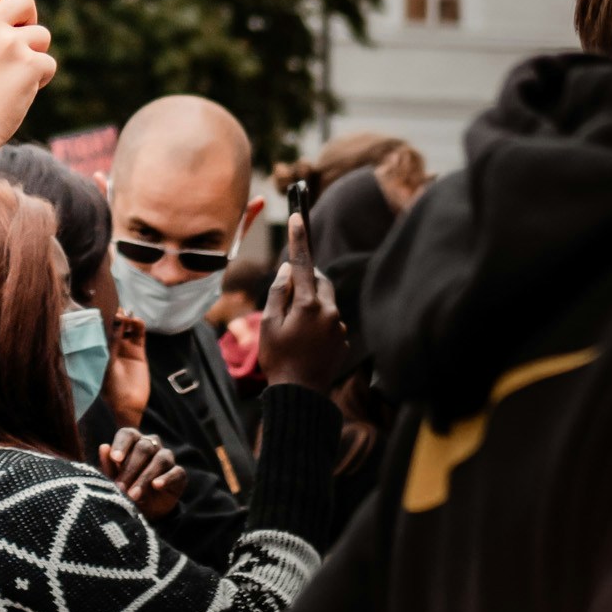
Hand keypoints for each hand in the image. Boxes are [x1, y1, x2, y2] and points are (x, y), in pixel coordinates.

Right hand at [0, 0, 55, 168]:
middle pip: (26, 3)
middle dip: (29, 21)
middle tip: (19, 43)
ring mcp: (10, 44)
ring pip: (41, 35)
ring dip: (34, 55)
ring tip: (12, 77)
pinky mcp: (29, 65)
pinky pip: (47, 62)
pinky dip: (40, 78)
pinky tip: (20, 92)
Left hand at [100, 426, 186, 520]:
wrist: (146, 509)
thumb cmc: (126, 487)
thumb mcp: (113, 479)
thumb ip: (108, 465)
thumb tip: (104, 447)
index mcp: (133, 441)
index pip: (128, 434)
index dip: (121, 445)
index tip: (115, 458)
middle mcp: (152, 444)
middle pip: (143, 448)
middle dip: (130, 469)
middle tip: (120, 487)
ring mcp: (167, 457)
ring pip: (160, 460)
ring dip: (145, 477)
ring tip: (134, 495)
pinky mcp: (179, 473)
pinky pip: (176, 472)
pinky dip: (166, 478)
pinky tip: (156, 486)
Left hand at [104, 307, 149, 431]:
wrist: (127, 402)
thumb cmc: (111, 386)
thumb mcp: (109, 362)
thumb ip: (113, 342)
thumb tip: (116, 321)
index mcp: (102, 349)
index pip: (103, 329)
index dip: (105, 319)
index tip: (104, 308)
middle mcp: (114, 347)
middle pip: (117, 326)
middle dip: (117, 316)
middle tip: (117, 309)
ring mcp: (127, 349)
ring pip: (129, 328)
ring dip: (128, 319)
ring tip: (126, 315)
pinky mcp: (139, 352)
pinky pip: (139, 335)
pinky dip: (139, 326)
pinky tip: (136, 320)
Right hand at [258, 212, 350, 391]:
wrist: (300, 395)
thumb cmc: (278, 358)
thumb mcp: (268, 323)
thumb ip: (278, 292)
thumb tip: (286, 269)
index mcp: (309, 305)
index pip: (302, 264)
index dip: (299, 239)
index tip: (298, 216)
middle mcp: (329, 312)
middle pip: (320, 281)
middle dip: (306, 281)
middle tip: (288, 297)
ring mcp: (339, 327)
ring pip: (326, 303)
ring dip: (312, 306)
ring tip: (294, 330)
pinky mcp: (343, 341)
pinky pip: (331, 322)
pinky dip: (319, 324)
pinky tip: (305, 344)